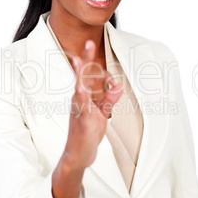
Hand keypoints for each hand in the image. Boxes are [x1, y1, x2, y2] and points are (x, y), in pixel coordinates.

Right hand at [64, 39, 123, 169]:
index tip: (93, 48)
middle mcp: (78, 100)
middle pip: (82, 76)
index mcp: (84, 97)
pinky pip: (80, 109)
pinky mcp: (80, 122)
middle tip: (88, 42)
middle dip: (85, 59)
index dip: (92, 62)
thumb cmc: (88, 133)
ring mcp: (78, 110)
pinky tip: (80, 90)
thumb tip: (119, 85)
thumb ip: (109, 99)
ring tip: (79, 59)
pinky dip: (81, 99)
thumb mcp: (102, 114)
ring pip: (79, 89)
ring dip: (80, 74)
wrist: (78, 154)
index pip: (88, 76)